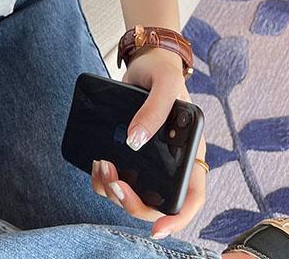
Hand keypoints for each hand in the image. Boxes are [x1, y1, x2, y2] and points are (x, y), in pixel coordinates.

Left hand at [90, 47, 207, 239]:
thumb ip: (154, 110)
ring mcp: (149, 160)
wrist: (144, 60)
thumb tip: (134, 140)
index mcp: (190, 154)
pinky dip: (103, 179)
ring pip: (133, 194)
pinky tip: (95, 163)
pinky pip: (117, 177)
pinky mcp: (128, 153)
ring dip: (113, 190)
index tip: (158, 229)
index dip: (179, 219)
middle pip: (157, 203)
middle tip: (113, 181)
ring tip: (100, 165)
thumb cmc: (162, 72)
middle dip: (133, 202)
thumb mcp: (164, 85)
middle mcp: (171, 163)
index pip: (192, 197)